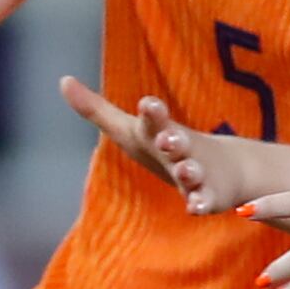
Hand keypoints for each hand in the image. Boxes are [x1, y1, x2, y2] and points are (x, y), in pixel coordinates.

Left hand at [59, 82, 261, 218]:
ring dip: (190, 171)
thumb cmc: (163, 146)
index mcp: (159, 132)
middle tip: (167, 139)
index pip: (154, 119)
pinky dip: (202, 203)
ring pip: (193, 171)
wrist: (226, 168)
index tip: (148, 104)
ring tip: (186, 170)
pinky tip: (196, 208)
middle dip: (173, 140)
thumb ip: (96, 108)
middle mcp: (180, 149)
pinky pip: (206, 200)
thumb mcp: (130, 129)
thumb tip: (63, 80)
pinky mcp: (209, 196)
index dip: (152, 112)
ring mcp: (197, 172)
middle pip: (176, 143)